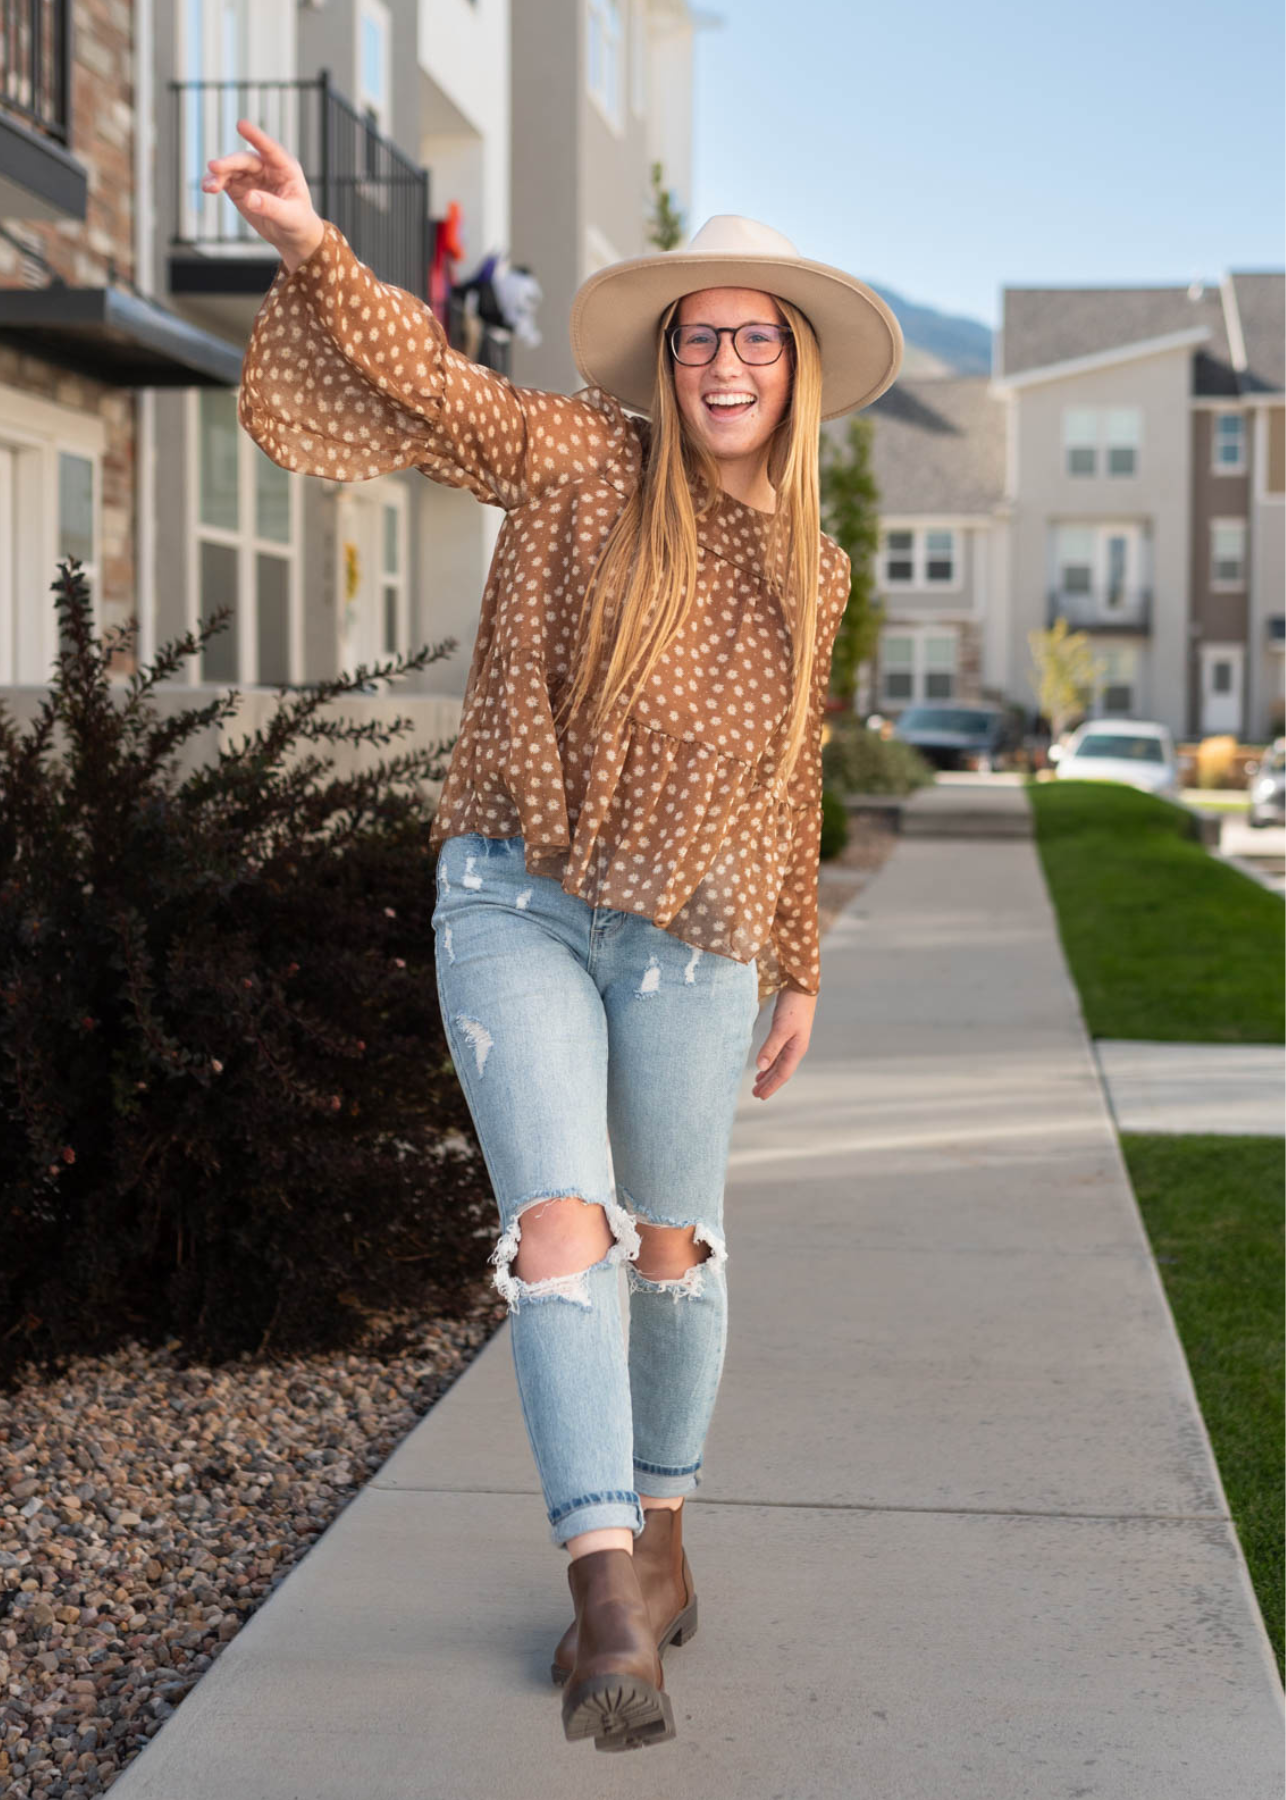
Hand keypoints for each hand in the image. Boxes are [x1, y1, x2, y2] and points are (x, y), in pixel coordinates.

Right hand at [201, 119, 324, 273]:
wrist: (291, 235)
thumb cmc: (298, 222)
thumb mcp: (290, 217)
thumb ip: (271, 206)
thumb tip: (249, 198)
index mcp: (285, 168)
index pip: (270, 149)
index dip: (255, 136)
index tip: (241, 125)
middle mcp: (266, 167)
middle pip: (244, 160)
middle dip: (228, 163)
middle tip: (214, 167)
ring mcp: (251, 175)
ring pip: (231, 169)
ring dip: (218, 175)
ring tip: (209, 187)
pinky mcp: (239, 186)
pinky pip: (224, 181)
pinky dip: (214, 183)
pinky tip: (207, 187)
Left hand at [751, 987, 815, 1099]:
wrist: (802, 986)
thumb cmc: (793, 1006)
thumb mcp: (781, 1028)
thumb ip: (771, 1047)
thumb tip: (761, 1067)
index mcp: (796, 1049)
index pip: (782, 1074)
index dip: (771, 1086)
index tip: (759, 1096)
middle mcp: (795, 1047)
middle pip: (781, 1071)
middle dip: (769, 1083)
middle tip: (756, 1094)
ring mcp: (792, 1040)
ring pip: (779, 1063)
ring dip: (769, 1073)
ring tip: (758, 1083)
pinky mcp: (787, 1032)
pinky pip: (778, 1053)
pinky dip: (771, 1061)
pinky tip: (764, 1064)